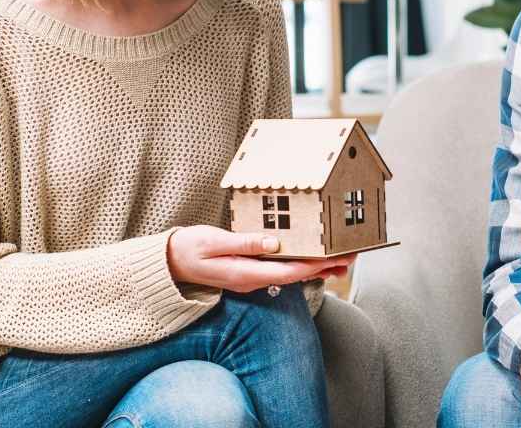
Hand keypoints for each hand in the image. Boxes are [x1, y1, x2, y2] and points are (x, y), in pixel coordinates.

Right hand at [166, 225, 354, 293]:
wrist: (169, 263)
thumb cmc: (189, 248)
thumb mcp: (215, 241)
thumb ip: (245, 243)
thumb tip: (274, 243)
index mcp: (246, 273)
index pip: (289, 271)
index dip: (315, 264)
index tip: (336, 257)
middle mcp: (253, 280)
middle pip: (296, 275)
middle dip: (324, 266)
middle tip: (350, 256)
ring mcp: (251, 278)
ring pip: (291, 274)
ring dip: (316, 267)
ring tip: (341, 261)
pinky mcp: (250, 272)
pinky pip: (281, 271)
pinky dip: (300, 264)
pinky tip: (312, 259)